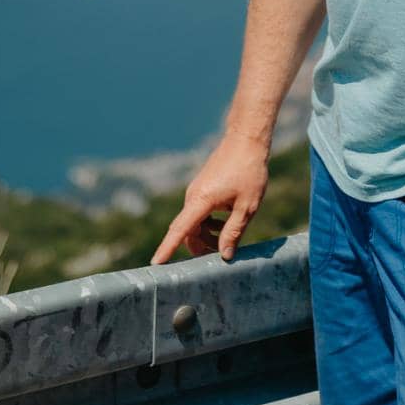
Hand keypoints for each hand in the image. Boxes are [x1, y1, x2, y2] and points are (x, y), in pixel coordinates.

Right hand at [149, 134, 269, 264]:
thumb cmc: (249, 171)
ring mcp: (197, 191)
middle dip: (198, 247)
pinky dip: (208, 223)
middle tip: (219, 256)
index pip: (180, 230)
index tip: (155, 264)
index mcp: (201, 201)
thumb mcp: (247, 206)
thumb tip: (224, 255)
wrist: (245, 140)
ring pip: (194, 222)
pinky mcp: (202, 188)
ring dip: (206, 235)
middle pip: (188, 231)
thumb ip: (233, 232)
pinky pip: (199, 212)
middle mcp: (193, 196)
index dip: (167, 248)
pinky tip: (225, 223)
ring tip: (226, 240)